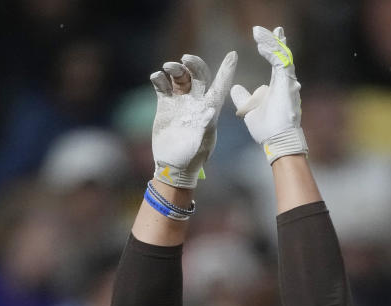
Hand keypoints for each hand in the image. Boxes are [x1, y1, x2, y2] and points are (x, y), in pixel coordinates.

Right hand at [150, 50, 237, 188]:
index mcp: (210, 109)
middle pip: (198, 75)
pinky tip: (156, 78)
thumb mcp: (202, 144)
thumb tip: (210, 110)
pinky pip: (162, 85)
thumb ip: (205, 126)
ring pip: (180, 76)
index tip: (233, 55)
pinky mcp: (165, 105)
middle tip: (185, 59)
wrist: (173, 166)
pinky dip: (159, 78)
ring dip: (174, 68)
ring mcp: (180, 102)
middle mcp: (196, 102)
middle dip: (193, 63)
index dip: (227, 70)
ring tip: (167, 69)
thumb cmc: (192, 158)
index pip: (220, 86)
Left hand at [230, 25, 306, 163]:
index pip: (277, 62)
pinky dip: (271, 52)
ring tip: (259, 33)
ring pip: (282, 55)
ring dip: (271, 42)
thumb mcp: (248, 110)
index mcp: (278, 87)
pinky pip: (280, 61)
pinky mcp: (287, 84)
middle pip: (283, 55)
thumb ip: (243, 98)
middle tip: (275, 28)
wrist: (276, 142)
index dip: (271, 50)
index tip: (261, 42)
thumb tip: (234, 87)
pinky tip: (261, 45)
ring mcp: (288, 83)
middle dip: (277, 40)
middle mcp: (285, 83)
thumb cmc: (266, 130)